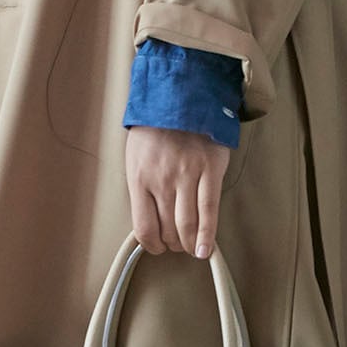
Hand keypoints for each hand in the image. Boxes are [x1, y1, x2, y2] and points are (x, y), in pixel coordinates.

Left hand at [124, 124, 229, 260]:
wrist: (180, 97)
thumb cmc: (155, 129)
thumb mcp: (136, 157)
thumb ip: (142, 187)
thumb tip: (149, 221)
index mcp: (139, 178)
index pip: (143, 228)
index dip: (152, 245)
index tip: (158, 247)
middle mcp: (161, 180)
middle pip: (167, 229)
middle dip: (173, 244)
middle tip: (178, 244)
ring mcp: (187, 175)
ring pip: (187, 225)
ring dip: (189, 243)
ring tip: (192, 247)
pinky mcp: (210, 170)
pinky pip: (209, 210)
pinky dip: (207, 235)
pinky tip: (205, 249)